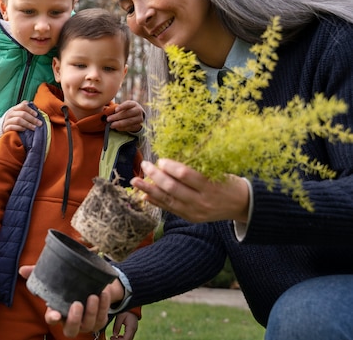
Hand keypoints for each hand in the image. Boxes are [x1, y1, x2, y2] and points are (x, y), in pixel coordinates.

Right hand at [2, 101, 42, 132]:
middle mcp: (10, 114)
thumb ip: (25, 110)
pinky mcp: (5, 128)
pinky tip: (25, 130)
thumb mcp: (18, 114)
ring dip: (28, 124)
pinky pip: (13, 127)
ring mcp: (7, 121)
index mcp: (14, 109)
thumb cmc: (14, 121)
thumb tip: (34, 105)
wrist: (4, 128)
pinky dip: (20, 128)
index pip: (22, 106)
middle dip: (32, 119)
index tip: (36, 115)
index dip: (30, 110)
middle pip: (22, 114)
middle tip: (39, 123)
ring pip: (18, 120)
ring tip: (34, 128)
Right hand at [19, 265, 111, 336]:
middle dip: (75, 320)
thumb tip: (22, 270)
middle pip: (71, 330)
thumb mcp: (55, 277)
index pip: (52, 319)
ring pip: (89, 325)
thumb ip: (38, 273)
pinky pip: (102, 318)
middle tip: (77, 304)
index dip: (52, 318)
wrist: (91, 284)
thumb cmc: (69, 284)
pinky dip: (104, 306)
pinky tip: (103, 294)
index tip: (54, 314)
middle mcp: (71, 321)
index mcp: (58, 312)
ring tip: (93, 295)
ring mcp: (86, 322)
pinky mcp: (99, 320)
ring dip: (92, 311)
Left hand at [107, 100, 143, 132]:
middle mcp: (138, 110)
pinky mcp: (139, 126)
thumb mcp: (124, 106)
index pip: (128, 104)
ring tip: (111, 125)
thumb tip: (107, 112)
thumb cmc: (127, 110)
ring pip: (129, 121)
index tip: (115, 110)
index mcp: (134, 104)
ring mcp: (139, 118)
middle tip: (108, 119)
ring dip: (119, 124)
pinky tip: (117, 128)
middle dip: (117, 117)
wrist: (137, 116)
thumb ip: (117, 109)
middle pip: (128, 113)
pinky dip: (123, 128)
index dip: (122, 107)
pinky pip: (130, 127)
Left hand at [109, 311, 138, 339]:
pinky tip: (118, 336)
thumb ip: (117, 326)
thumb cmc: (126, 309)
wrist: (132, 304)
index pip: (126, 339)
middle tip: (111, 338)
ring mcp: (134, 330)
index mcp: (131, 328)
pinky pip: (128, 336)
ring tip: (114, 337)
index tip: (112, 338)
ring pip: (128, 339)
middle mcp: (134, 330)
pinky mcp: (133, 328)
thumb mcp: (120, 317)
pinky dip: (123, 338)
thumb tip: (114, 335)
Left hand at [131, 159, 249, 222]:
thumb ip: (194, 169)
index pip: (185, 175)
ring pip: (167, 200)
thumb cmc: (228, 182)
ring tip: (135, 181)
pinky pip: (170, 209)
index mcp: (210, 186)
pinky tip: (145, 195)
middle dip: (155, 176)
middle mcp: (202, 201)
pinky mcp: (191, 218)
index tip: (161, 159)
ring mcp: (195, 212)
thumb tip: (168, 162)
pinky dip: (156, 201)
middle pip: (172, 188)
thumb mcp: (217, 171)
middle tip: (144, 165)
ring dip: (149, 190)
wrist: (242, 205)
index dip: (170, 166)